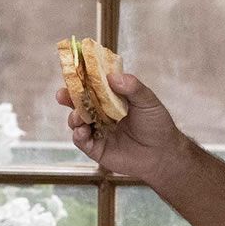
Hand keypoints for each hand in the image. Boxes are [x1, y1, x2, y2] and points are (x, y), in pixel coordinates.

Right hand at [56, 72, 189, 179]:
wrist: (163, 154)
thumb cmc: (157, 125)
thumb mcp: (147, 101)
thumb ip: (132, 88)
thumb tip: (112, 76)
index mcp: (111, 99)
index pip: (92, 86)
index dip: (81, 79)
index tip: (72, 71)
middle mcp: (101, 114)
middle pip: (79, 103)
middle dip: (68, 98)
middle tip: (62, 94)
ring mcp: (97, 131)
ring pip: (77, 122)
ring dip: (74, 117)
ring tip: (78, 116)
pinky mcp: (97, 149)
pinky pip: (82, 141)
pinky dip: (78, 135)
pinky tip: (81, 131)